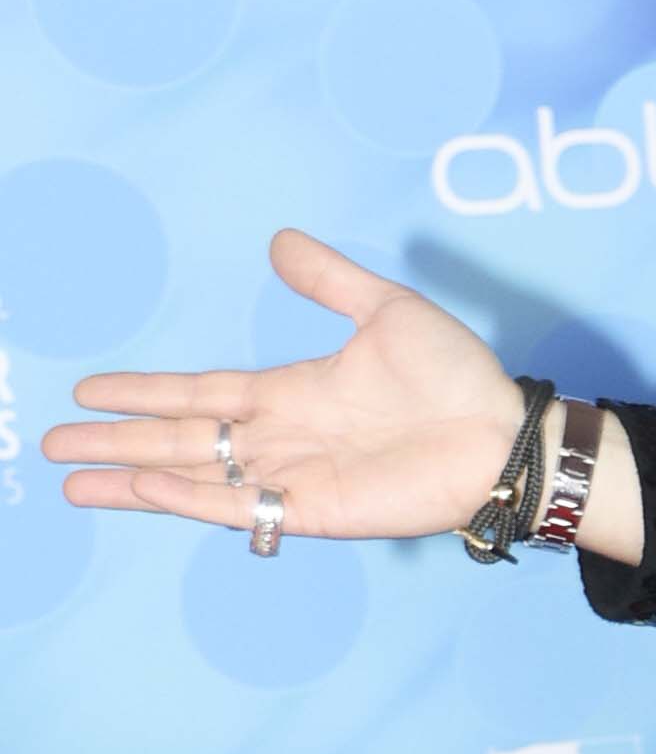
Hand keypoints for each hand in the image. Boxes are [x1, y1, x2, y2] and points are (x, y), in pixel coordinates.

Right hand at [48, 232, 644, 564]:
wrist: (502, 433)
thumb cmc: (456, 377)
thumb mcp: (385, 310)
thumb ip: (328, 280)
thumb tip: (279, 242)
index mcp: (291, 393)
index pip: (199, 393)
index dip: (144, 392)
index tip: (92, 389)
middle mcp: (282, 437)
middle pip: (180, 439)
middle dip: (117, 441)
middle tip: (55, 443)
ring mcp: (294, 477)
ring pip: (195, 477)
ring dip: (135, 478)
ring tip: (75, 480)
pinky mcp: (315, 511)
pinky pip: (240, 506)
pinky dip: (190, 499)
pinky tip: (144, 489)